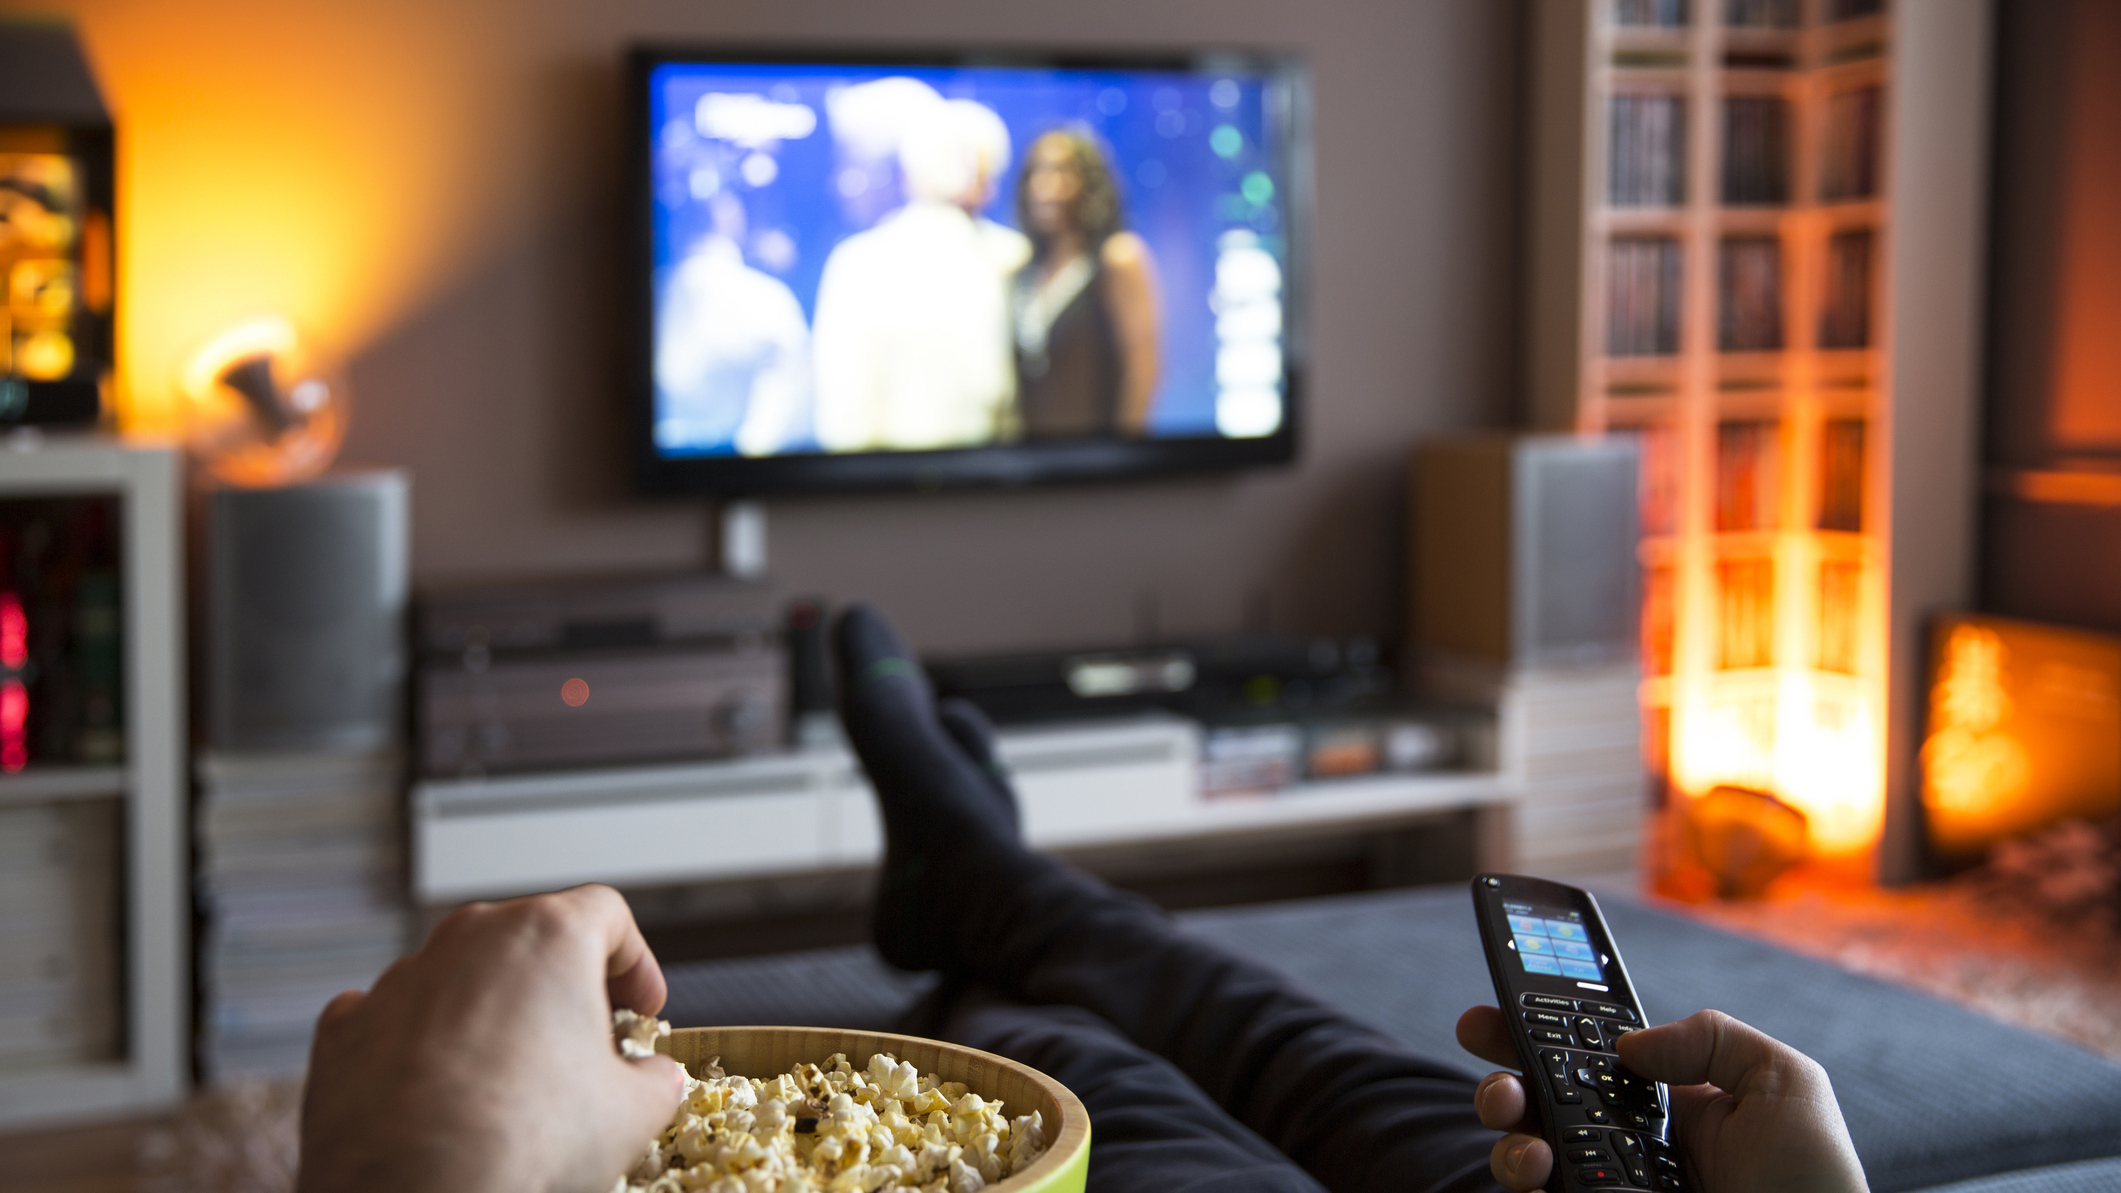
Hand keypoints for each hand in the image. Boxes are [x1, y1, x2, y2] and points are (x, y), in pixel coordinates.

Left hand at [296, 884, 686, 1192]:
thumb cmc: (525, 1141)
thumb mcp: (632, 1114)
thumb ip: (655, 1080)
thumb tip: (653, 1080)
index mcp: (547, 935)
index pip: (607, 915)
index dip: (635, 962)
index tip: (642, 1009)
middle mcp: (469, 938)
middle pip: (531, 939)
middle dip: (562, 989)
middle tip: (584, 1048)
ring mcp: (400, 979)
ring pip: (462, 977)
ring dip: (491, 1016)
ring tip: (510, 1083)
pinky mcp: (345, 1030)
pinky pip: (396, 1019)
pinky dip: (421, 1046)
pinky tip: (439, 1094)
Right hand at [1456, 1006, 1867, 1192]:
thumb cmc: (1816, 1181)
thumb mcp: (1784, 1083)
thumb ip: (1711, 1037)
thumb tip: (1630, 1045)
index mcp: (1669, 1100)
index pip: (1590, 1055)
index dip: (1538, 1027)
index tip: (1499, 1010)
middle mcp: (1630, 1143)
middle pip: (1542, 1100)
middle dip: (1502, 1072)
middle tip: (1492, 1065)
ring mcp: (1612, 1186)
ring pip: (1529, 1153)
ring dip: (1508, 1133)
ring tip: (1525, 1139)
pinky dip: (1528, 1177)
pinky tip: (1541, 1170)